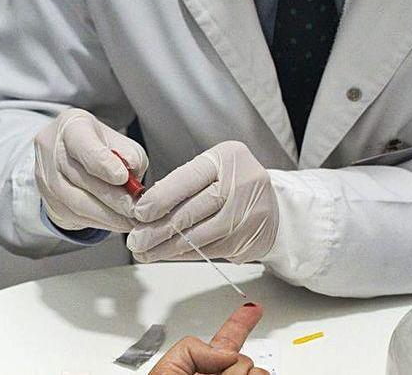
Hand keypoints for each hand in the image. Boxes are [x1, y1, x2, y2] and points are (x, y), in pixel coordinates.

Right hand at [33, 108, 147, 231]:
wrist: (68, 154)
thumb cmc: (98, 144)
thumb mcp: (118, 140)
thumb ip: (129, 154)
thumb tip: (132, 173)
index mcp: (71, 127)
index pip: (84, 145)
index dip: (103, 163)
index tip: (124, 178)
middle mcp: (52, 151)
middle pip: (81, 178)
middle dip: (113, 197)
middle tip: (137, 208)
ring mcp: (46, 178)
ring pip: (77, 202)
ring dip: (108, 215)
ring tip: (131, 220)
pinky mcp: (49, 202)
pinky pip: (75, 217)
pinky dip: (101, 222)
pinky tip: (118, 223)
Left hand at [128, 141, 277, 262]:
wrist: (275, 207)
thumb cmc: (234, 184)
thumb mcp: (213, 169)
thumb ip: (184, 183)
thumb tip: (145, 207)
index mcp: (228, 158)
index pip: (189, 178)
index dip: (161, 198)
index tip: (140, 212)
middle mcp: (242, 184)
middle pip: (193, 211)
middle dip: (158, 228)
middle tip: (136, 239)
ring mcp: (247, 215)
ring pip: (198, 236)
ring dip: (167, 247)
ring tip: (145, 251)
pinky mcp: (246, 241)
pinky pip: (207, 251)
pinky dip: (183, 254)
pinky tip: (167, 254)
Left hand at [149, 303, 266, 374]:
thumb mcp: (166, 371)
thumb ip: (190, 350)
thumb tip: (228, 354)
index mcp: (196, 370)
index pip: (223, 342)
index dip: (240, 323)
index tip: (254, 309)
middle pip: (243, 357)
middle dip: (234, 361)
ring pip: (257, 370)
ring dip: (240, 373)